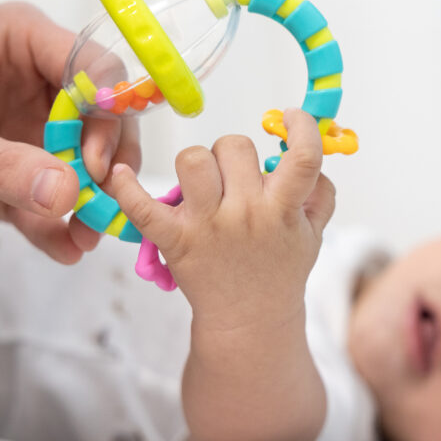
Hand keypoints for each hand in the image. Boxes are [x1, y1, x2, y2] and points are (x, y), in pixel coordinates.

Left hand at [0, 3, 139, 263]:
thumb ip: (4, 167)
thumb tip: (68, 193)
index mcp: (19, 44)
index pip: (95, 67)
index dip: (109, 112)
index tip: (98, 160)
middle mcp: (37, 86)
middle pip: (108, 122)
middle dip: (110, 166)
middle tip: (101, 204)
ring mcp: (33, 137)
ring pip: (92, 169)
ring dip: (95, 203)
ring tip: (85, 235)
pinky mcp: (21, 183)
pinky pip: (58, 206)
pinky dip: (65, 229)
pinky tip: (66, 249)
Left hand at [111, 109, 333, 440]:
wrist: (249, 323)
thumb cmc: (279, 271)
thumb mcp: (311, 236)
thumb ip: (320, 194)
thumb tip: (310, 156)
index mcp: (284, 211)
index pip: (303, 157)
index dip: (301, 127)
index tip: (289, 117)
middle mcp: (248, 215)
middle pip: (234, 145)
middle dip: (234, 153)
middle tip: (235, 176)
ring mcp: (209, 228)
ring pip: (194, 160)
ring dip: (197, 163)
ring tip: (202, 183)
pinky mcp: (176, 242)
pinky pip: (144, 208)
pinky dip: (127, 189)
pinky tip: (119, 174)